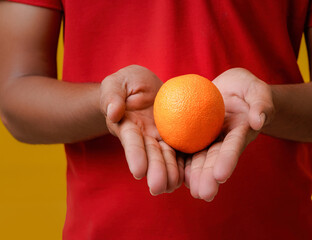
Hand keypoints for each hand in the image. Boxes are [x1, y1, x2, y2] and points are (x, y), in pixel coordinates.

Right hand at [100, 65, 183, 194]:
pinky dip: (183, 164)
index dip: (135, 155)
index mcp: (127, 126)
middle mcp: (144, 137)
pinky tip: (189, 176)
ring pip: (166, 157)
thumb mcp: (117, 83)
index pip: (131, 141)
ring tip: (174, 185)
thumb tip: (114, 112)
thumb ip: (112, 96)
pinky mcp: (175, 136)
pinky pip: (180, 150)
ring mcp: (160, 138)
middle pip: (150, 154)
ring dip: (169, 172)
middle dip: (154, 170)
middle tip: (158, 187)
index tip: (138, 171)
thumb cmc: (127, 83)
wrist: (145, 87)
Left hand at [184, 68, 274, 200]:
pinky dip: (180, 160)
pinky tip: (173, 173)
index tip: (221, 175)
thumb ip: (261, 103)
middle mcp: (223, 141)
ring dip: (195, 175)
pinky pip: (185, 147)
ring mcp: (208, 140)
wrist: (228, 88)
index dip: (228, 160)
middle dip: (209, 177)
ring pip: (200, 158)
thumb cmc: (246, 88)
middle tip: (203, 193)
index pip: (233, 146)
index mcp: (240, 132)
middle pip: (215, 159)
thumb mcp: (256, 90)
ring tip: (190, 190)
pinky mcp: (194, 136)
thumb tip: (258, 121)